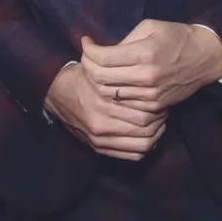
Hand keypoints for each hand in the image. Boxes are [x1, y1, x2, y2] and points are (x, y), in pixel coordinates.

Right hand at [44, 60, 166, 159]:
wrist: (57, 94)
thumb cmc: (83, 78)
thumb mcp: (99, 67)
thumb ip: (120, 69)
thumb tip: (147, 65)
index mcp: (103, 101)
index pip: (144, 111)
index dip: (158, 105)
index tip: (161, 96)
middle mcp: (101, 123)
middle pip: (146, 127)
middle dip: (160, 119)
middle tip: (164, 110)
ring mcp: (99, 139)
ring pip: (143, 144)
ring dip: (156, 134)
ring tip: (159, 123)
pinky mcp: (98, 148)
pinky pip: (132, 155)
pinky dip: (145, 147)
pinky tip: (148, 136)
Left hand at [80, 20, 221, 114]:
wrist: (204, 58)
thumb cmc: (176, 37)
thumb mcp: (150, 26)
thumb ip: (124, 40)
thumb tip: (100, 52)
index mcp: (145, 54)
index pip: (103, 58)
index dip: (88, 50)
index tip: (86, 42)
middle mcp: (147, 77)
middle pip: (100, 78)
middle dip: (87, 66)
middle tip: (87, 57)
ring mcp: (150, 96)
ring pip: (109, 94)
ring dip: (97, 82)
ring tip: (96, 69)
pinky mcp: (154, 107)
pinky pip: (123, 104)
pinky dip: (112, 94)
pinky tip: (112, 83)